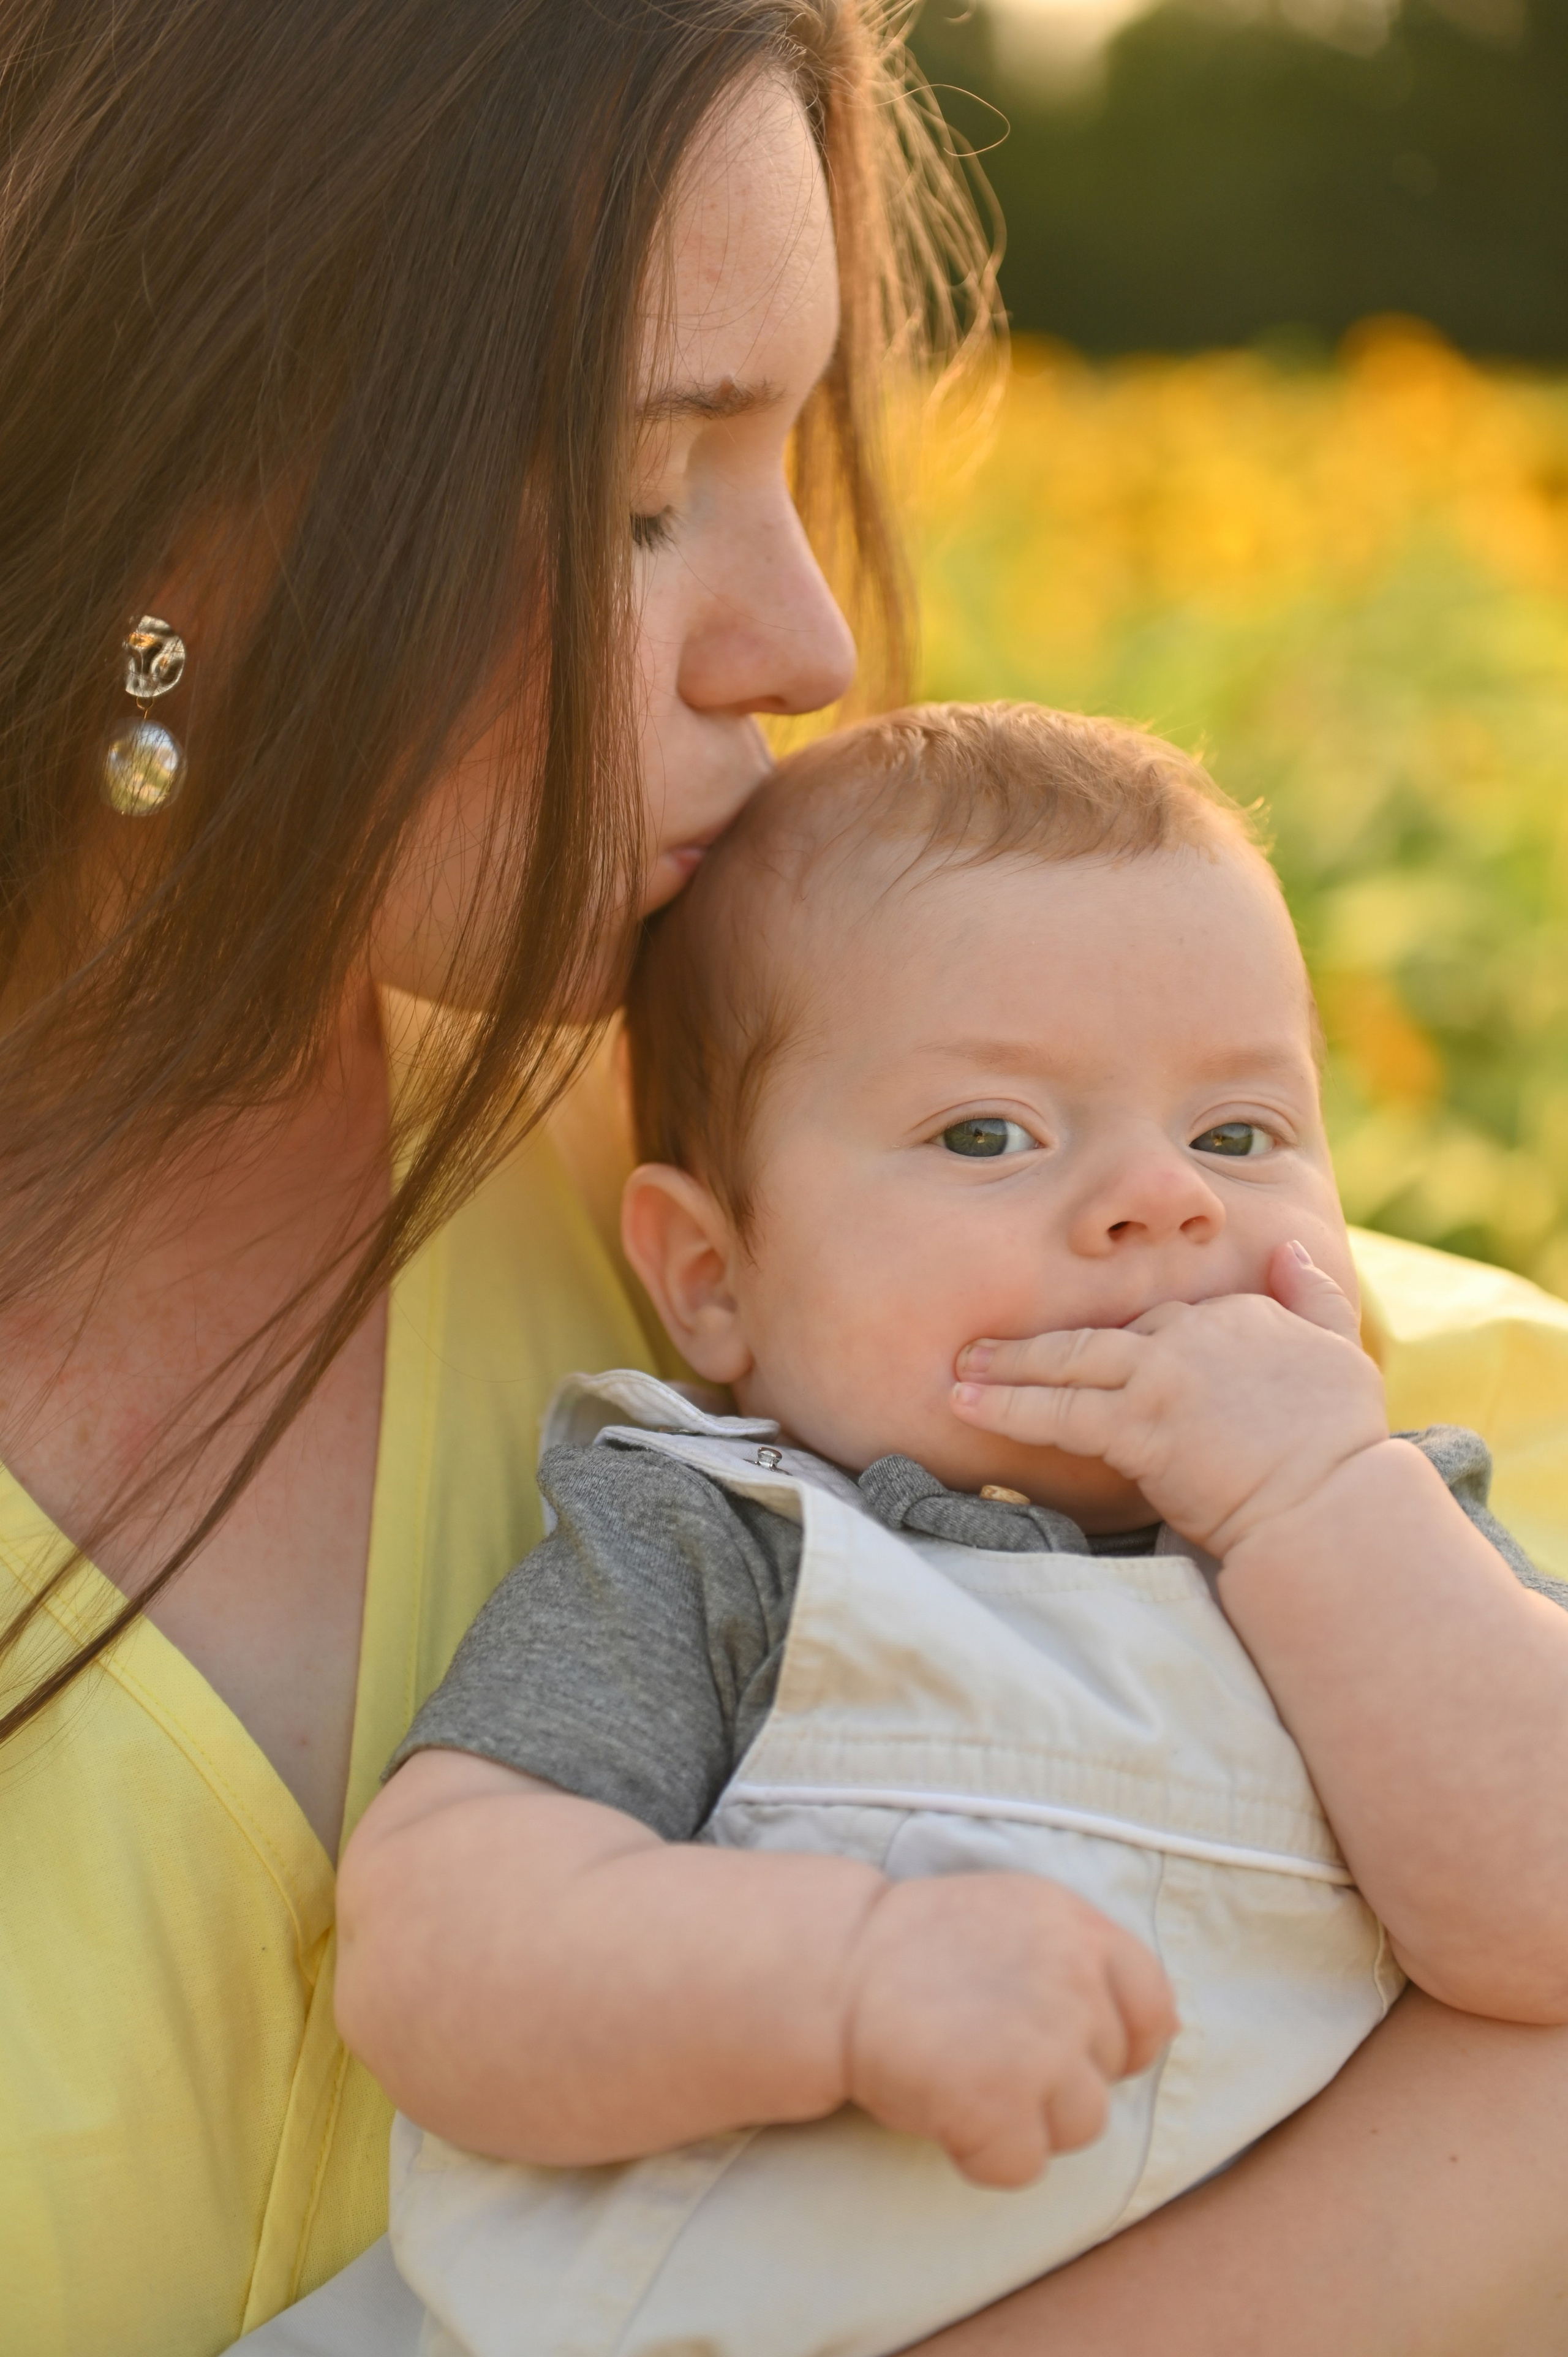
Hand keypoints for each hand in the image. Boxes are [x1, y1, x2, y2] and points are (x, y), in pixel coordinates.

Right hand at [841, 1872, 1175, 2188]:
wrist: (834, 1970)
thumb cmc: (921, 1950)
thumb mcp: (1019, 1918)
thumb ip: (1085, 1961)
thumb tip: (1162, 2030)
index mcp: (1079, 1929)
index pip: (1155, 2009)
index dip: (1119, 2041)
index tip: (1068, 2045)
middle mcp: (1073, 1982)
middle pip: (1109, 2076)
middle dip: (1056, 2079)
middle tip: (983, 2046)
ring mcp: (1042, 2045)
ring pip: (1081, 2127)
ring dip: (1027, 2121)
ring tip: (965, 2075)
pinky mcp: (1001, 2104)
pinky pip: (1023, 2166)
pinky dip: (983, 2155)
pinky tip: (943, 2108)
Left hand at [950, 1240, 1388, 1556]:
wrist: (1332, 1504)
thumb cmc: (1343, 1445)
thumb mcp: (1342, 1351)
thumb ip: (1314, 1295)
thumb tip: (1289, 1248)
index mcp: (1237, 1312)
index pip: (1160, 1318)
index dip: (1119, 1343)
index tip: (1081, 1357)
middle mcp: (1193, 1330)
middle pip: (1101, 1331)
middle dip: (1039, 1343)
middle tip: (985, 1349)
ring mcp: (1161, 1373)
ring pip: (1068, 1360)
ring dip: (1007, 1365)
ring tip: (962, 1369)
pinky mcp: (1139, 1423)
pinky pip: (1058, 1411)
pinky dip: (1007, 1406)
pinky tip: (967, 1406)